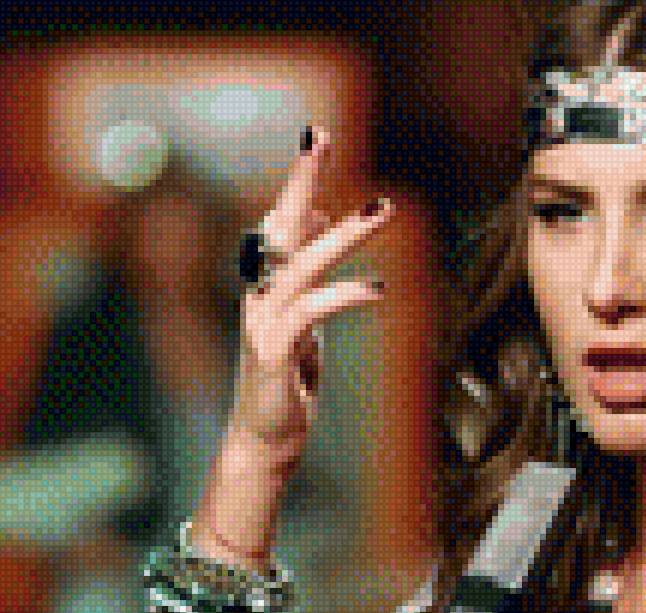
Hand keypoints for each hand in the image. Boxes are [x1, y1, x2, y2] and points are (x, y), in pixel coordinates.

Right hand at [230, 125, 390, 460]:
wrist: (264, 438)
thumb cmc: (288, 377)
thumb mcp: (304, 315)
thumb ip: (307, 271)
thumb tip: (323, 219)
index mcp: (266, 284)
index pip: (280, 219)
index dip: (299, 180)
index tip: (317, 136)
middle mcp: (258, 295)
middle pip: (278, 225)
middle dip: (302, 180)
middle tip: (321, 136)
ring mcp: (263, 322)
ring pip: (300, 264)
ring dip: (341, 233)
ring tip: (383, 208)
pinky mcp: (274, 353)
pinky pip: (310, 312)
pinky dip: (343, 295)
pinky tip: (377, 289)